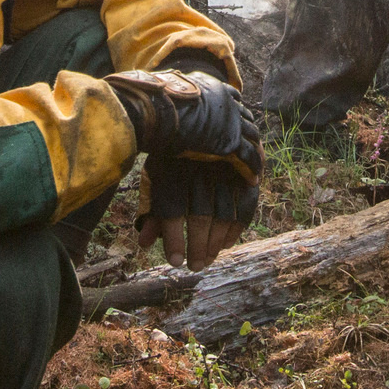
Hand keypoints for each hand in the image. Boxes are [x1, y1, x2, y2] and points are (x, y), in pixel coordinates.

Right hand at [105, 68, 264, 177]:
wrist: (156, 108)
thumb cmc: (151, 101)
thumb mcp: (164, 92)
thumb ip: (167, 95)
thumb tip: (150, 91)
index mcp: (212, 87)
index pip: (233, 97)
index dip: (236, 111)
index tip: (239, 120)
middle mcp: (226, 101)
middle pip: (246, 117)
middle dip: (249, 130)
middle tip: (252, 144)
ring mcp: (231, 121)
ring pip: (252, 138)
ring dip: (255, 151)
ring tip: (256, 165)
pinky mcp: (230, 142)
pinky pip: (248, 157)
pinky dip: (252, 168)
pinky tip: (253, 180)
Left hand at [136, 156, 258, 268]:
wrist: (203, 120)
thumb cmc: (173, 157)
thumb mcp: (157, 177)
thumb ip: (152, 209)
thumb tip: (144, 244)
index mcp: (172, 167)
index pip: (172, 209)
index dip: (173, 238)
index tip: (174, 262)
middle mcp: (200, 167)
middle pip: (200, 215)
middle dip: (197, 246)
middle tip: (194, 267)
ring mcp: (226, 169)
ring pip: (224, 214)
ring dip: (216, 242)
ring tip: (208, 260)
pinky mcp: (245, 172)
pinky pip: (245, 206)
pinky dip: (236, 229)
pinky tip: (225, 244)